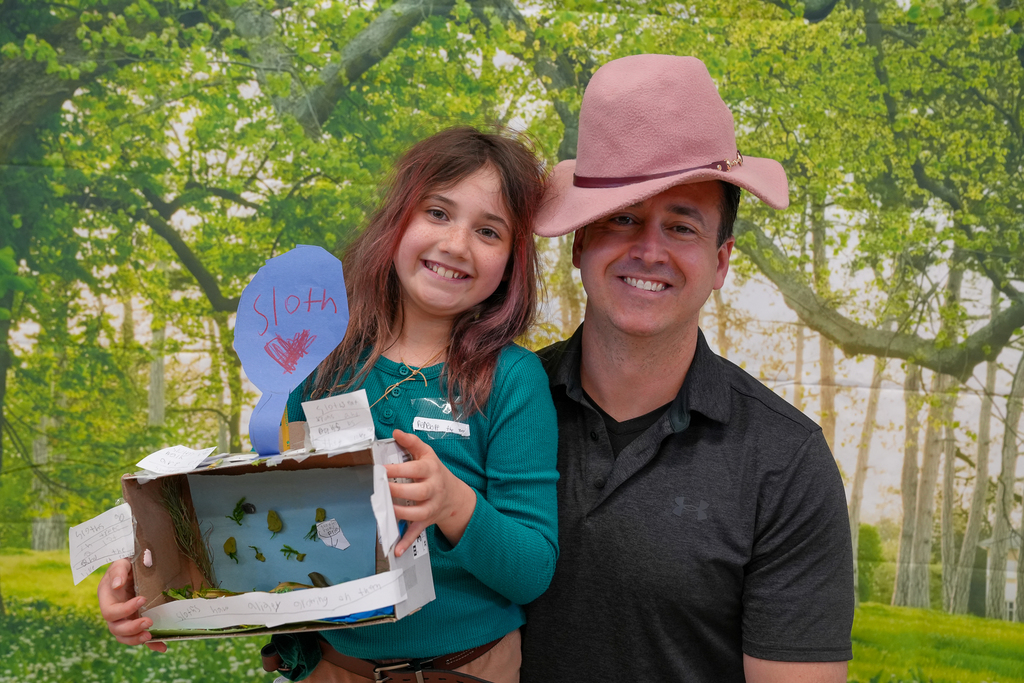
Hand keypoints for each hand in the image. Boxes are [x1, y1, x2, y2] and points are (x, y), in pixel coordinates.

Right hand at [97, 559, 166, 651]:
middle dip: (131, 628)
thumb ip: (118, 571)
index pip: (110, 612)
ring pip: (124, 637)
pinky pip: (140, 637)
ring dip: (137, 639)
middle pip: (116, 629)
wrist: (135, 568)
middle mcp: (114, 612)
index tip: (143, 599)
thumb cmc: (127, 564)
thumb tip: (117, 585)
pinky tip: (162, 647)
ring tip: (150, 636)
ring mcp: (124, 619)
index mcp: (107, 599)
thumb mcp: (121, 562)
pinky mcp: (136, 622)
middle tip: (149, 622)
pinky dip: (151, 644)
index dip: (125, 610)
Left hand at [386, 429, 476, 556]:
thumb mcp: (427, 454)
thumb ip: (412, 442)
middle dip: (398, 491)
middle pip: (418, 492)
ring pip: (417, 514)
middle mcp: (433, 489)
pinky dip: (406, 542)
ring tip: (384, 509)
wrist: (455, 496)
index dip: (398, 469)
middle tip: (382, 488)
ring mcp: (431, 507)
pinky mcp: (427, 521)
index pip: (415, 469)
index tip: (382, 469)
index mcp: (431, 470)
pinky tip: (396, 550)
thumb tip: (396, 432)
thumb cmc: (435, 472)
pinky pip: (417, 533)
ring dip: (400, 514)